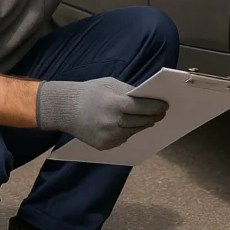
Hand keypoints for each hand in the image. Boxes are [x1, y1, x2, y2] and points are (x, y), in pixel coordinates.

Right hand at [37, 77, 167, 150]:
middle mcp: (113, 122)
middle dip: (153, 117)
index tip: (165, 106)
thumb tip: (148, 98)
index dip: (156, 107)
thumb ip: (129, 92)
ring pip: (134, 131)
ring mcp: (109, 136)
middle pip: (141, 122)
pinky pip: (123, 138)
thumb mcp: (110, 84)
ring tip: (148, 118)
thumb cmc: (89, 92)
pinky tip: (129, 125)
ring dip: (142, 125)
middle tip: (161, 113)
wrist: (65, 109)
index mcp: (115, 104)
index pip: (143, 107)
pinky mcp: (104, 145)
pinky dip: (128, 131)